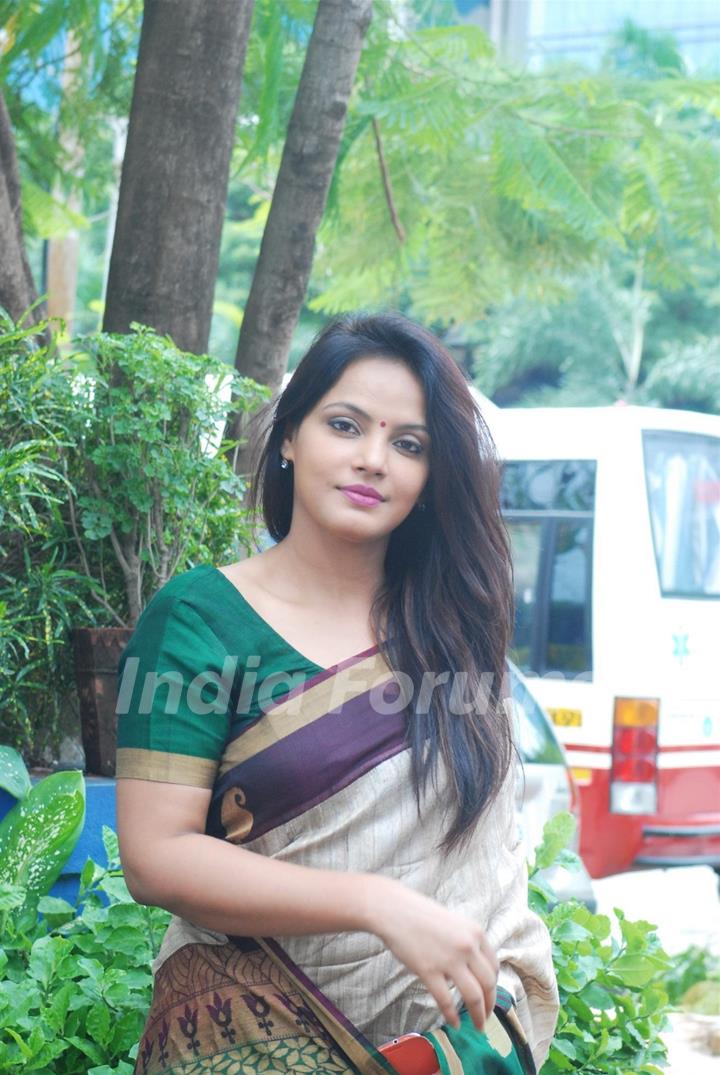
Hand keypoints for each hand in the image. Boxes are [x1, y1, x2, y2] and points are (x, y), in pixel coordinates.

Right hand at [361, 874, 498, 1031]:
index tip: (490, 997)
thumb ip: (467, 944)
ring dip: (478, 1015)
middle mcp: (467, 946)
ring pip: (473, 996)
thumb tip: (472, 970)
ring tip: (477, 1026)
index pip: (493, 967)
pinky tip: (454, 1023)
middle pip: (488, 984)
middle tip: (486, 1017)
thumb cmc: (421, 915)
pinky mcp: (429, 971)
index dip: (494, 986)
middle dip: (489, 1004)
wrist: (394, 910)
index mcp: (476, 933)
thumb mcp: (454, 923)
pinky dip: (452, 1016)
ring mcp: (449, 959)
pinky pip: (446, 1001)